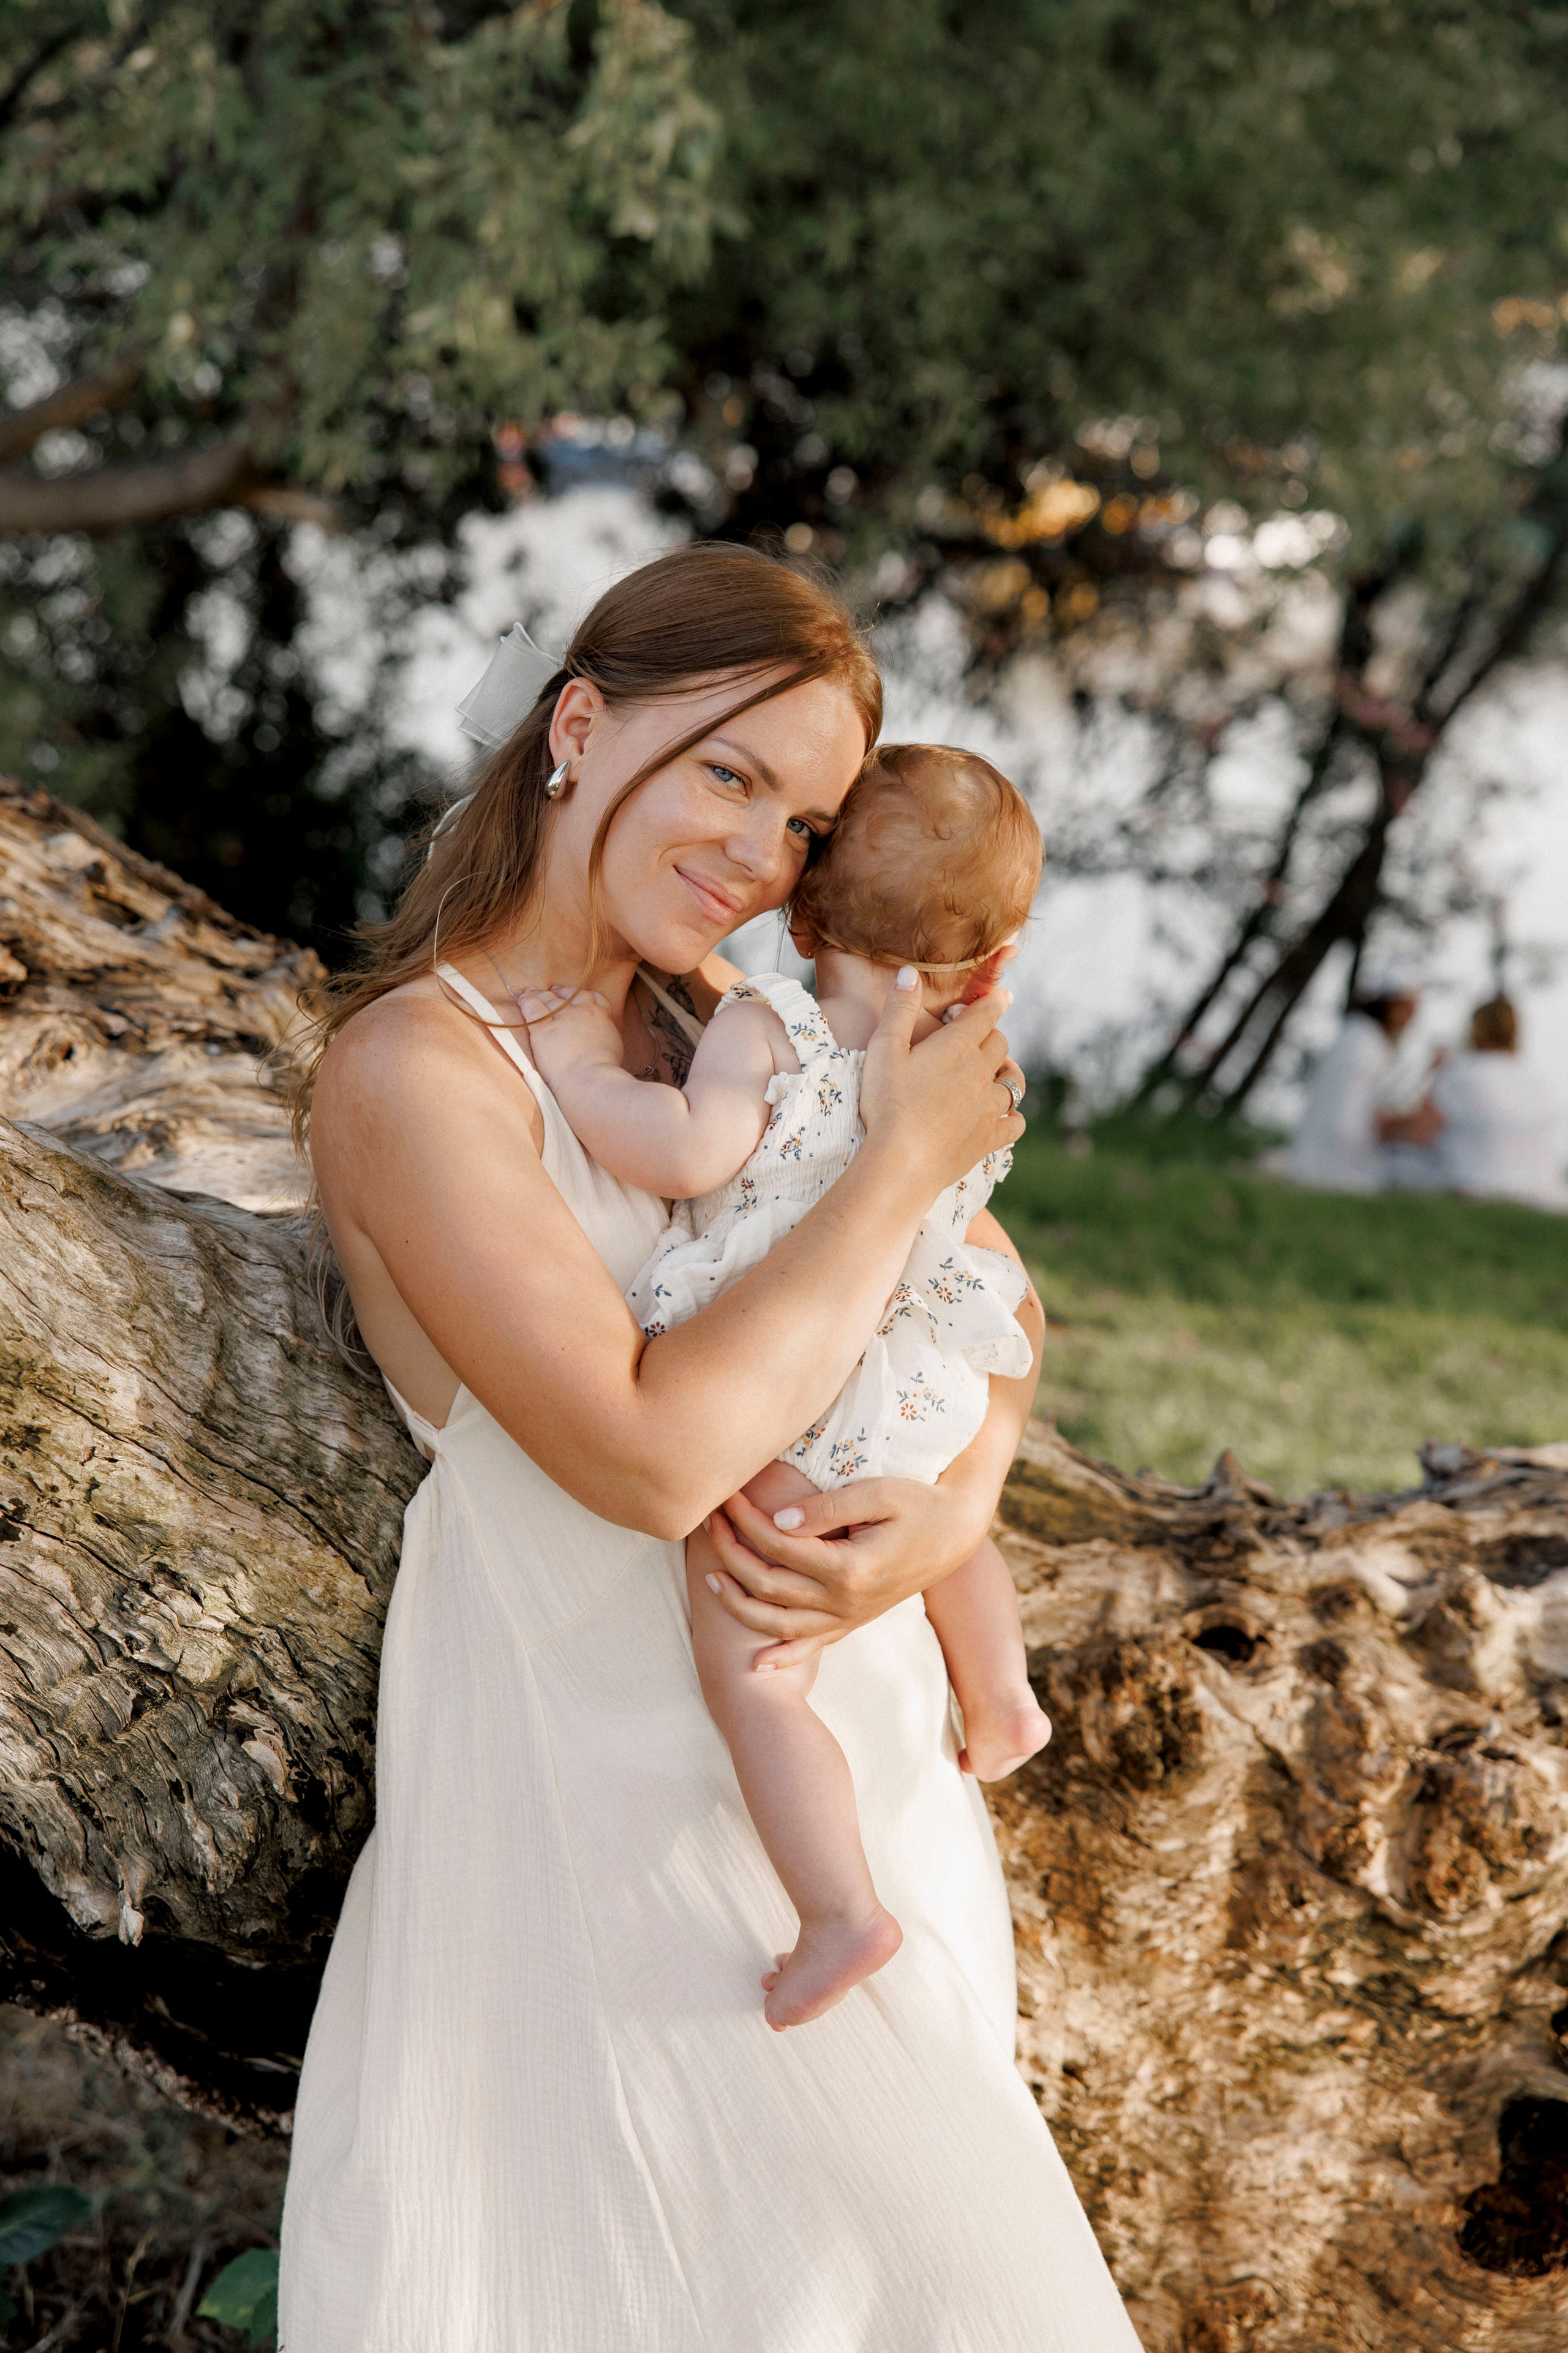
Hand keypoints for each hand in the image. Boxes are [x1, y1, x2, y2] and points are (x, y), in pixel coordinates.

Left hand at [515, 983, 623, 1083]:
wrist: (589, 1079)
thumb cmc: (604, 1069)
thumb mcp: (613, 1044)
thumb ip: (604, 1032)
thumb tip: (599, 1034)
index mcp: (599, 1015)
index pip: (591, 997)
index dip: (580, 995)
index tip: (572, 996)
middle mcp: (580, 1012)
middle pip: (568, 995)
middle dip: (558, 992)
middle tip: (551, 991)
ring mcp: (561, 1020)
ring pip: (549, 1000)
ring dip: (540, 994)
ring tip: (532, 992)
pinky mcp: (542, 1031)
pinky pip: (532, 1009)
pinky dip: (527, 1002)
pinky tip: (523, 998)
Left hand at [704, 1474, 993, 1667]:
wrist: (955, 1531)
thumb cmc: (919, 1502)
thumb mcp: (879, 1493)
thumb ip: (828, 1508)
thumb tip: (779, 1522)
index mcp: (850, 1567)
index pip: (778, 1545)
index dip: (746, 1519)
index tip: (728, 1495)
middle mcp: (846, 1600)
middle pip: (769, 1585)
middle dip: (731, 1553)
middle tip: (710, 1522)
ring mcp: (849, 1616)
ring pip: (780, 1624)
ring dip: (739, 1605)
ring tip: (710, 1579)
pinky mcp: (854, 1622)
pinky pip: (812, 1646)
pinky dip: (783, 1656)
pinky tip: (757, 1661)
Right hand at [859, 972, 1023, 1197]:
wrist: (902, 1161)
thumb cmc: (887, 1103)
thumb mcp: (884, 1049)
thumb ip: (899, 1008)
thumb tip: (910, 971)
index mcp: (957, 1046)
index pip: (986, 1013)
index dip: (993, 1001)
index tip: (1000, 996)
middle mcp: (980, 1073)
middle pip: (1000, 1045)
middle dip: (992, 1035)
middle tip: (977, 1037)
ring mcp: (989, 1107)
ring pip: (1013, 1081)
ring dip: (1006, 1073)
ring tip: (994, 1074)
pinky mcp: (989, 1138)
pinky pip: (1015, 1122)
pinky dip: (1012, 1116)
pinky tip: (1002, 1116)